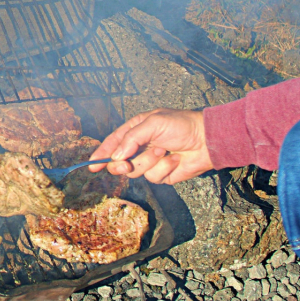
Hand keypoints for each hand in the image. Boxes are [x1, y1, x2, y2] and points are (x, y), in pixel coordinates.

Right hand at [88, 109, 214, 184]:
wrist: (207, 140)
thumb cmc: (181, 125)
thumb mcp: (153, 123)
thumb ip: (132, 138)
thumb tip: (116, 156)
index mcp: (135, 131)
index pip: (113, 143)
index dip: (101, 154)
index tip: (92, 165)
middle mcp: (140, 147)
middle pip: (119, 162)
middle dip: (121, 165)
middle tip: (126, 164)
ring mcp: (150, 162)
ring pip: (136, 171)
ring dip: (149, 162)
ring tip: (163, 151)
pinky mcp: (162, 175)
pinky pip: (154, 177)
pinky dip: (165, 168)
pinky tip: (175, 159)